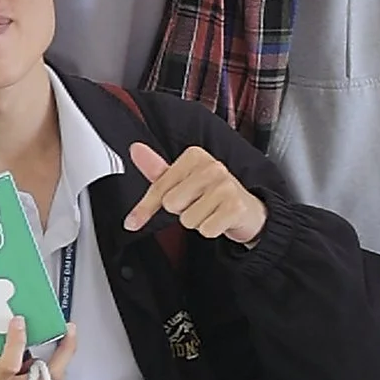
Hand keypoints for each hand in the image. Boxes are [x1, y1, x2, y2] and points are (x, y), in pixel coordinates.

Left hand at [124, 138, 266, 246]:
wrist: (247, 209)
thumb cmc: (210, 193)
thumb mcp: (181, 179)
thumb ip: (156, 169)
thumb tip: (135, 149)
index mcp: (194, 156)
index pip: (159, 188)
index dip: (145, 209)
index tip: (132, 222)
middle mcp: (212, 167)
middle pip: (171, 204)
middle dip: (181, 211)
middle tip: (197, 203)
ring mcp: (226, 186)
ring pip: (187, 219)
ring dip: (196, 221)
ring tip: (209, 210)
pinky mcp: (235, 207)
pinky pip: (205, 230)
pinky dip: (209, 230)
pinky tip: (219, 219)